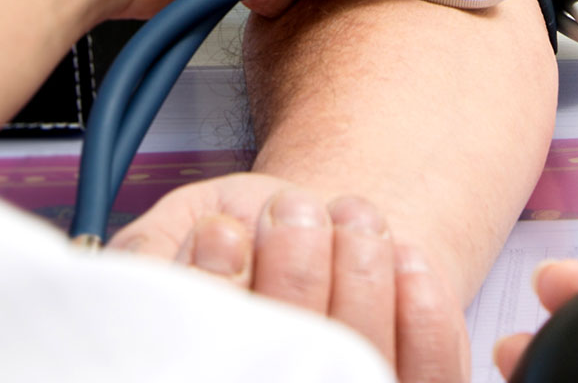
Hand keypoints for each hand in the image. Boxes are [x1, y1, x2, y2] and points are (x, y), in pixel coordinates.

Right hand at [110, 173, 468, 381]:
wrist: (305, 228)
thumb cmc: (232, 236)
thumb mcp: (163, 234)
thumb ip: (146, 259)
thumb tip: (158, 275)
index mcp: (203, 370)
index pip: (211, 362)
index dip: (217, 293)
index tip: (222, 234)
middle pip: (295, 366)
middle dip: (293, 275)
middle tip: (289, 211)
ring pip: (362, 361)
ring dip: (360, 276)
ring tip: (345, 215)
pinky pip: (431, 372)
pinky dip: (424, 312)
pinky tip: (401, 257)